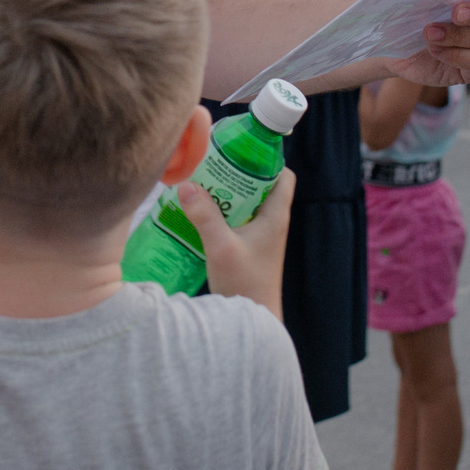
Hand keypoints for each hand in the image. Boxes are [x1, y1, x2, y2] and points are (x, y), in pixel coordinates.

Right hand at [182, 165, 293, 319]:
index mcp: (275, 216)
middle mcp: (271, 222)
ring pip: (246, 202)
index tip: (238, 150)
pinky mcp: (248, 247)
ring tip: (201, 184)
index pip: (282, 175)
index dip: (265, 159)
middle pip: (259, 185)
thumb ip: (204, 216)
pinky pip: (237, 219)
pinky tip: (199, 213)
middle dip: (237, 173)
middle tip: (210, 165)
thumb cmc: (245, 284)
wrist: (253, 319)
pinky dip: (222, 212)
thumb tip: (186, 184)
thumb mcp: (221, 247)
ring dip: (226, 193)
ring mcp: (261, 236)